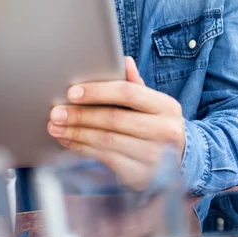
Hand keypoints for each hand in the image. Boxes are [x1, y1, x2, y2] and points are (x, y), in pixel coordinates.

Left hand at [48, 56, 184, 188]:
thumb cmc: (158, 126)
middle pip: (114, 119)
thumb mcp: (154, 104)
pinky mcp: (140, 176)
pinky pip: (104, 159)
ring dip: (76, 133)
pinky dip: (82, 149)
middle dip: (80, 115)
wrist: (181, 162)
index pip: (128, 93)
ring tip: (56, 127)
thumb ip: (136, 85)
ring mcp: (153, 156)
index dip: (98, 91)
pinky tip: (69, 141)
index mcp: (166, 107)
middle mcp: (164, 131)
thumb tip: (123, 61)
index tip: (72, 93)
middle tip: (56, 112)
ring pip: (106, 141)